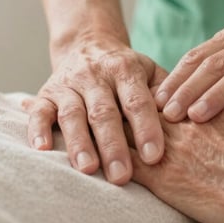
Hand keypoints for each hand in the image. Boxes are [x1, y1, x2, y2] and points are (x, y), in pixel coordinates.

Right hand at [25, 34, 166, 184]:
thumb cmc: (128, 73)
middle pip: (104, 112)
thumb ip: (167, 95)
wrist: (88, 45)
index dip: (146, 128)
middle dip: (113, 145)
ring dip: (79, 142)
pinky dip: (38, 129)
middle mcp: (95, 75)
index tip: (154, 156)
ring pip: (72, 114)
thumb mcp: (151, 73)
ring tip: (88, 169)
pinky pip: (39, 111)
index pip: (138, 101)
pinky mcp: (45, 94)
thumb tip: (186, 122)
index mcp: (126, 69)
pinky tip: (42, 149)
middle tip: (122, 177)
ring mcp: (68, 84)